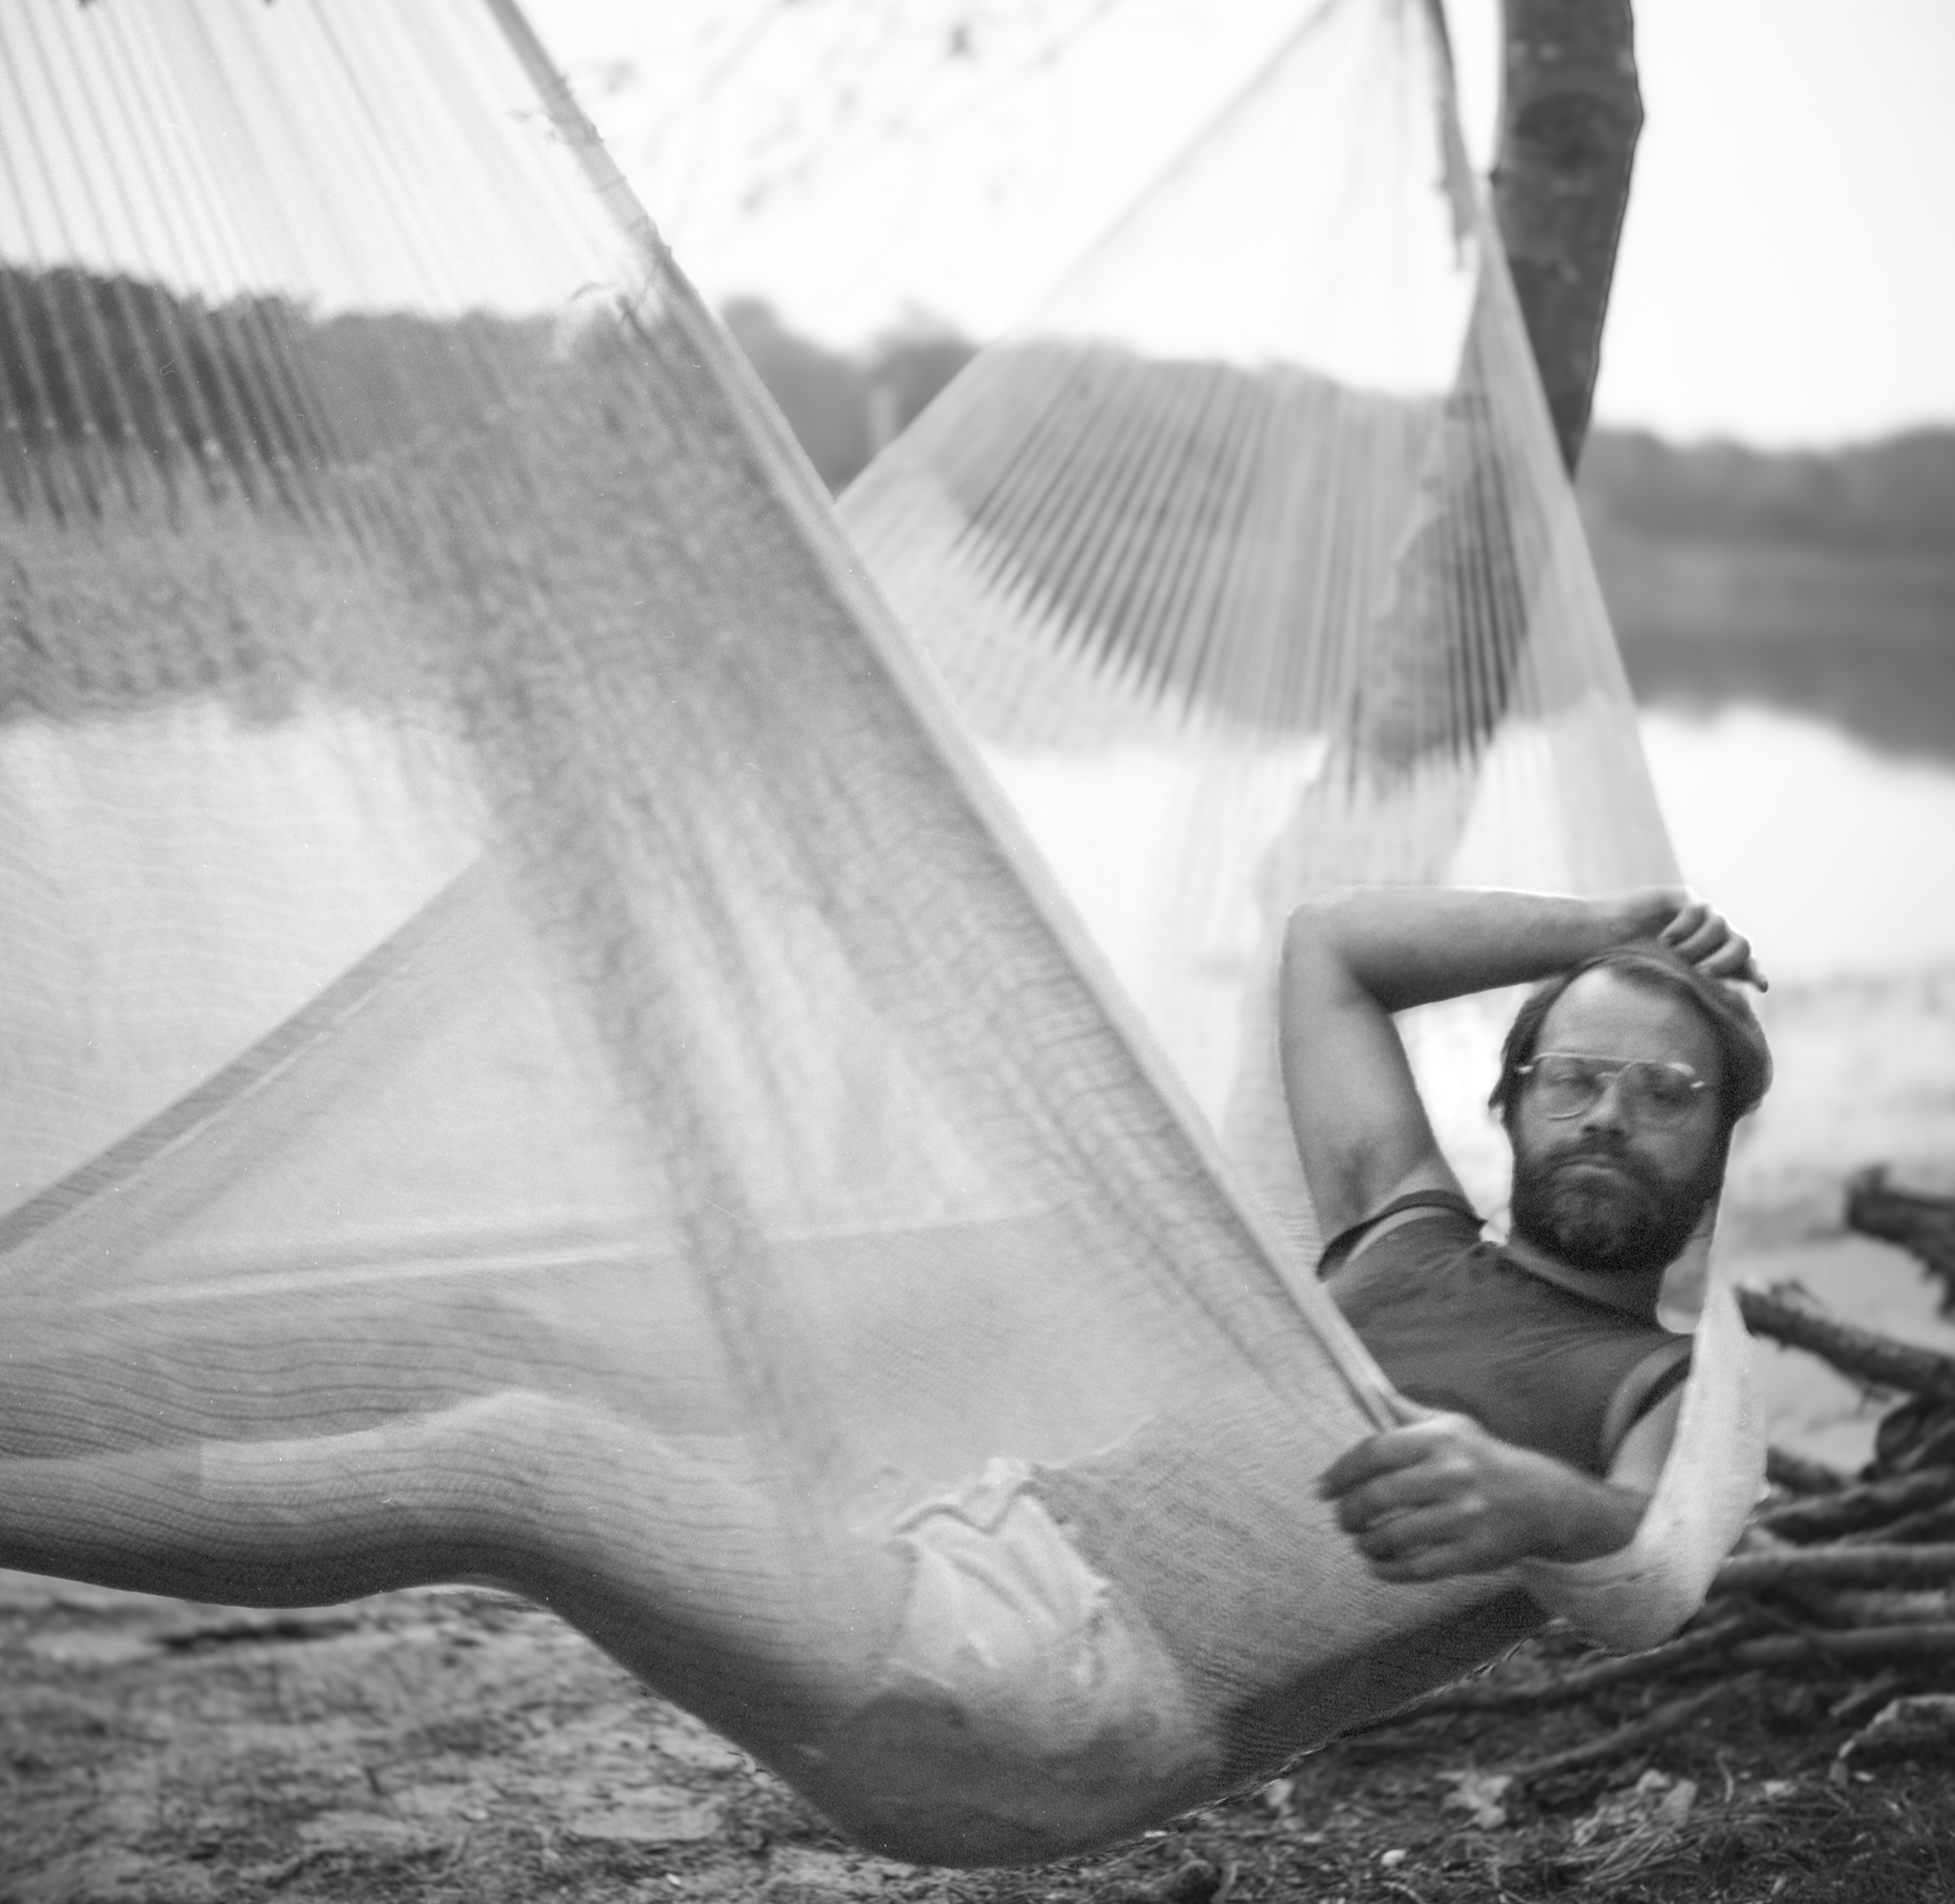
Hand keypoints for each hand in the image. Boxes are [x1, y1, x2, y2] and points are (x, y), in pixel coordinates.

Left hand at [1319, 1413, 1641, 1581]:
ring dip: (1366, 1543)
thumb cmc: (1481, 1458)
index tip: (1321, 1488)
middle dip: (1349, 1512)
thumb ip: (1406, 1413)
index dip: (1340, 1472)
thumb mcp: (1451, 1425)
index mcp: (1440, 1440)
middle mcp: (1452, 1475)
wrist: (1541, 1499)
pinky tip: (1377, 1564)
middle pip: (1378, 1497)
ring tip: (1360, 1541)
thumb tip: (1366, 1389)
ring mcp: (1464, 1517)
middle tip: (1342, 1519)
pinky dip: (1389, 1570)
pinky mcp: (1474, 1553)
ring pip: (1395, 1536)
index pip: (1375, 1452)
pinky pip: (1419, 1567)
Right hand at [1611, 887, 1766, 991]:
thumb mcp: (1672, 980)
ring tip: (1674, 954)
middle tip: (1704, 973)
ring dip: (1700, 945)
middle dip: (1727, 960)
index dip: (1753, 972)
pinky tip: (1666, 938)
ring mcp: (1696, 916)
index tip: (1760, 986)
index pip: (1743, 963)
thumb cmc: (1627, 965)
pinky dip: (1686, 926)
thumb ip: (1705, 986)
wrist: (1597, 939)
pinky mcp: (1681, 898)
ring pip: (1720, 926)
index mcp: (1709, 958)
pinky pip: (1698, 909)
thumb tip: (1740, 999)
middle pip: (1741, 943)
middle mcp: (1708, 936)